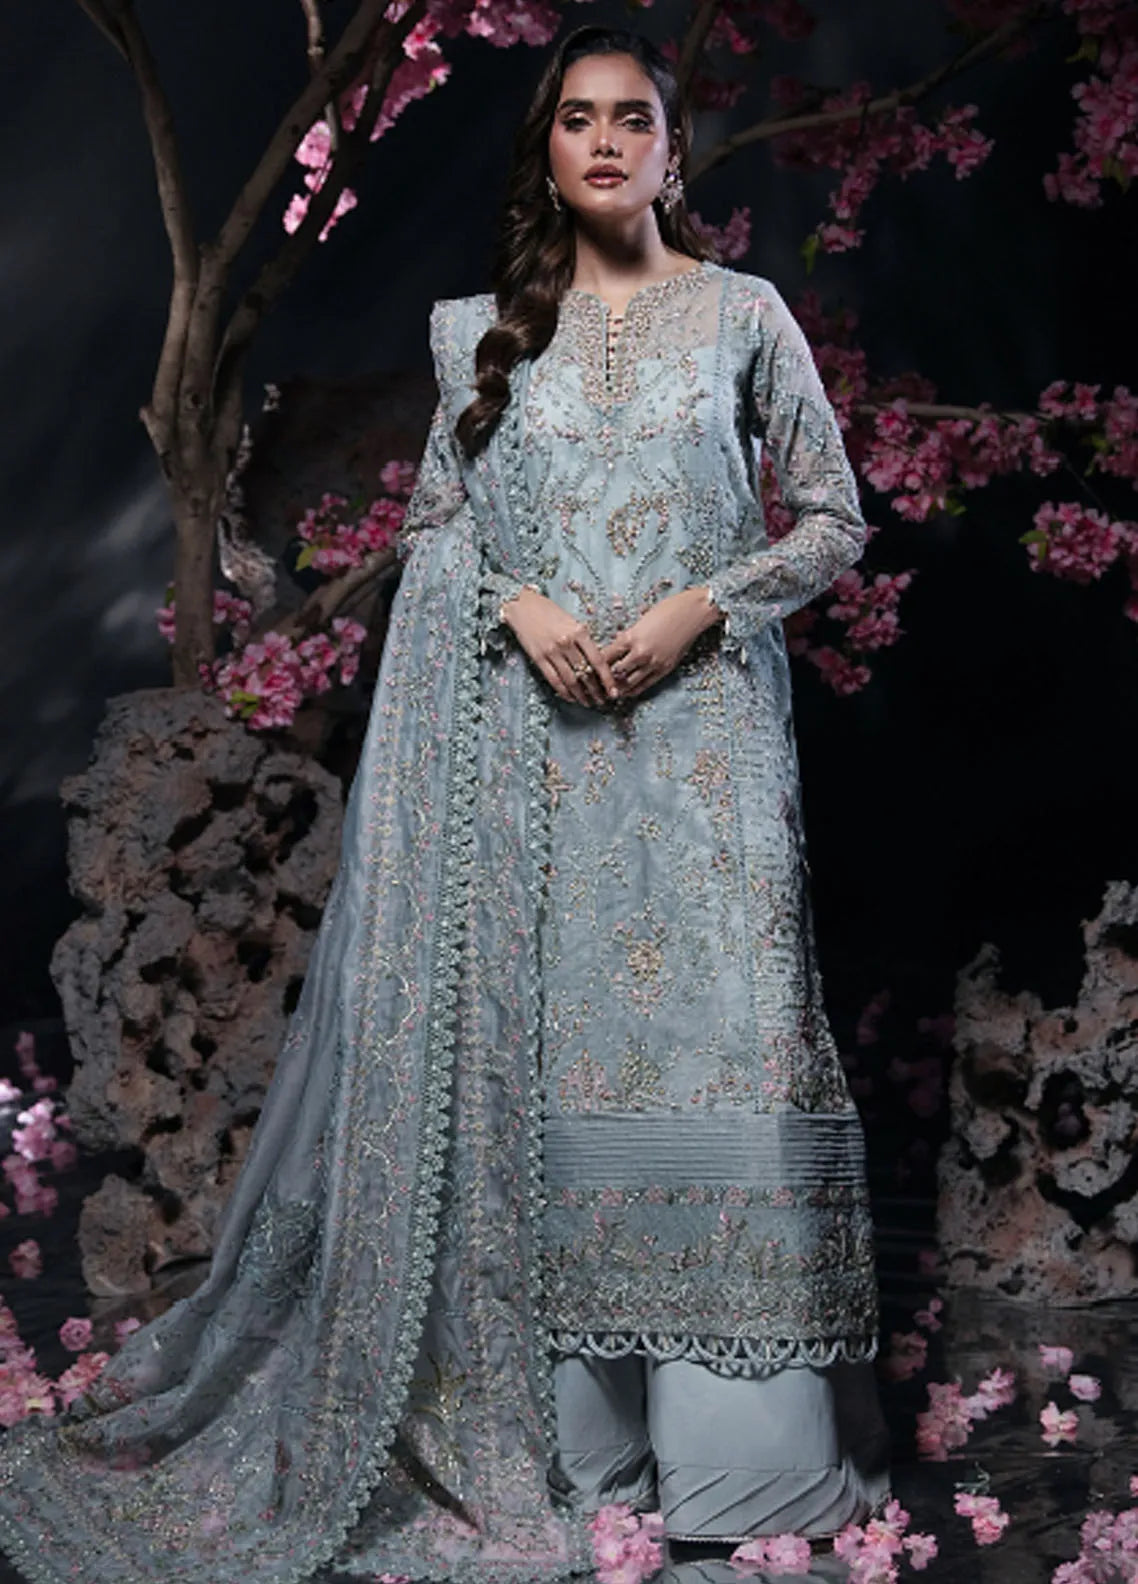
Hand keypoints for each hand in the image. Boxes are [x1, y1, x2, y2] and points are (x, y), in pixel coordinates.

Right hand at [502, 588, 620, 706]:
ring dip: (581, 695)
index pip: (598, 661)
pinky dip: (564, 692)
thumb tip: (597, 663)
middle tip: (603, 701)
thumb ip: (584, 640)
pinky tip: (571, 697)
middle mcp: (566, 643)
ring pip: (571, 681)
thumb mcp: (573, 621)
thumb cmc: (550, 611)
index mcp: (579, 632)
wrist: (522, 606)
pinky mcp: (538, 659)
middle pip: (586, 673)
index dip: (607, 679)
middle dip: (596, 691)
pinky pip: (554, 680)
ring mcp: (551, 652)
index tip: (614, 691)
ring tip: (588, 702)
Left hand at [602, 587, 722, 699]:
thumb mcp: (640, 621)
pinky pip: (645, 685)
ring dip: (617, 688)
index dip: (595, 664)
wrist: (692, 613)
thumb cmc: (666, 610)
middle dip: (603, 679)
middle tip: (593, 685)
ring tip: (607, 693)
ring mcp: (653, 663)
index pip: (605, 656)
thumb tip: (617, 646)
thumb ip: (628, 636)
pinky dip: (633, 690)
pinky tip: (626, 693)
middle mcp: (640, 653)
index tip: (587, 669)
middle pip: (614, 672)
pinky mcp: (665, 669)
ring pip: (628, 682)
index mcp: (630, 637)